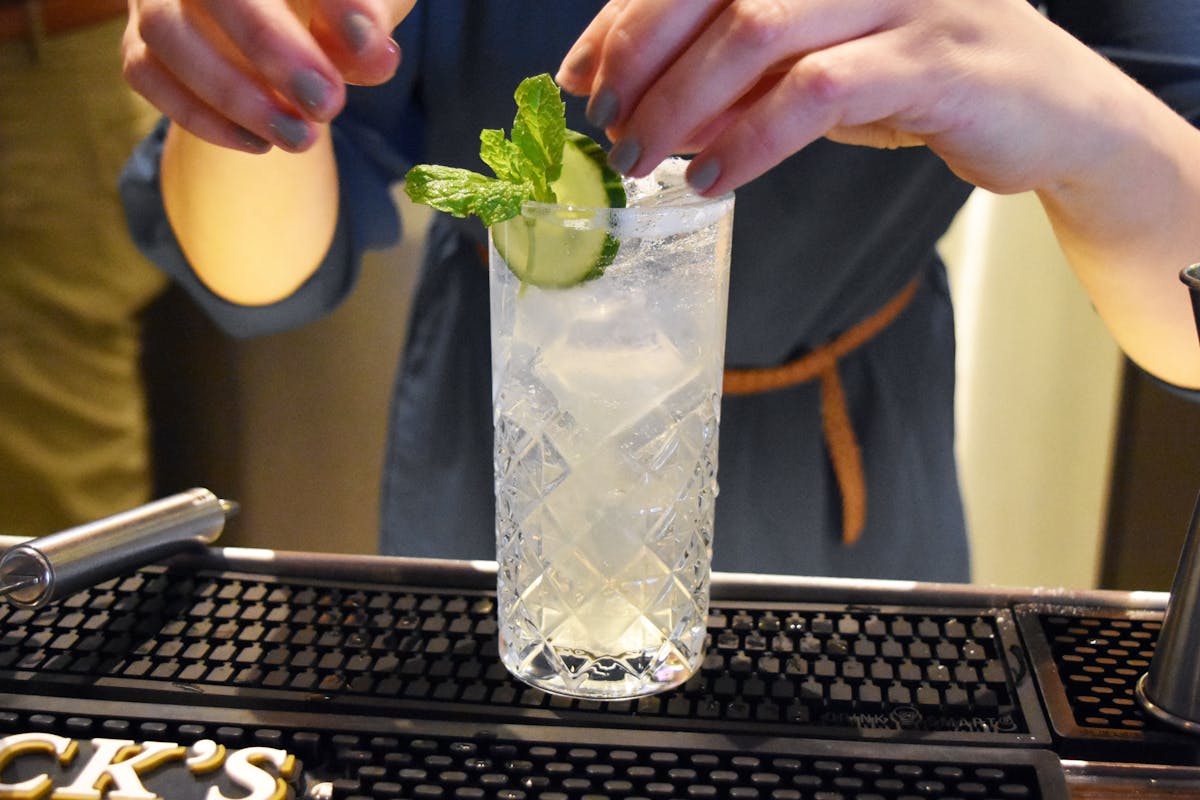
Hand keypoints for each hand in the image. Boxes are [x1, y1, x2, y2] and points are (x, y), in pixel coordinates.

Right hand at [123, 0, 415, 152]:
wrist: (291, 28)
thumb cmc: (335, 6)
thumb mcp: (365, 5)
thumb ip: (370, 20)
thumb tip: (373, 55)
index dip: (332, 2)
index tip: (369, 48)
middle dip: (268, 46)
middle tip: (326, 104)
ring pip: (163, 29)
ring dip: (232, 93)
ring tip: (299, 137)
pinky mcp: (142, 38)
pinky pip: (146, 72)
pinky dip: (199, 115)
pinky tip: (258, 143)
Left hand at [556, 0, 1133, 197]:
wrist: (1049, 110)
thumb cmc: (915, 77)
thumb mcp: (816, 63)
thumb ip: (740, 71)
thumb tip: (644, 104)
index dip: (625, 21)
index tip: (579, 78)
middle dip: (641, 60)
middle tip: (608, 127)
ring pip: (755, 31)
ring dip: (682, 103)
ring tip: (644, 160)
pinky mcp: (932, 55)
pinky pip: (816, 91)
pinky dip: (750, 139)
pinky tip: (712, 180)